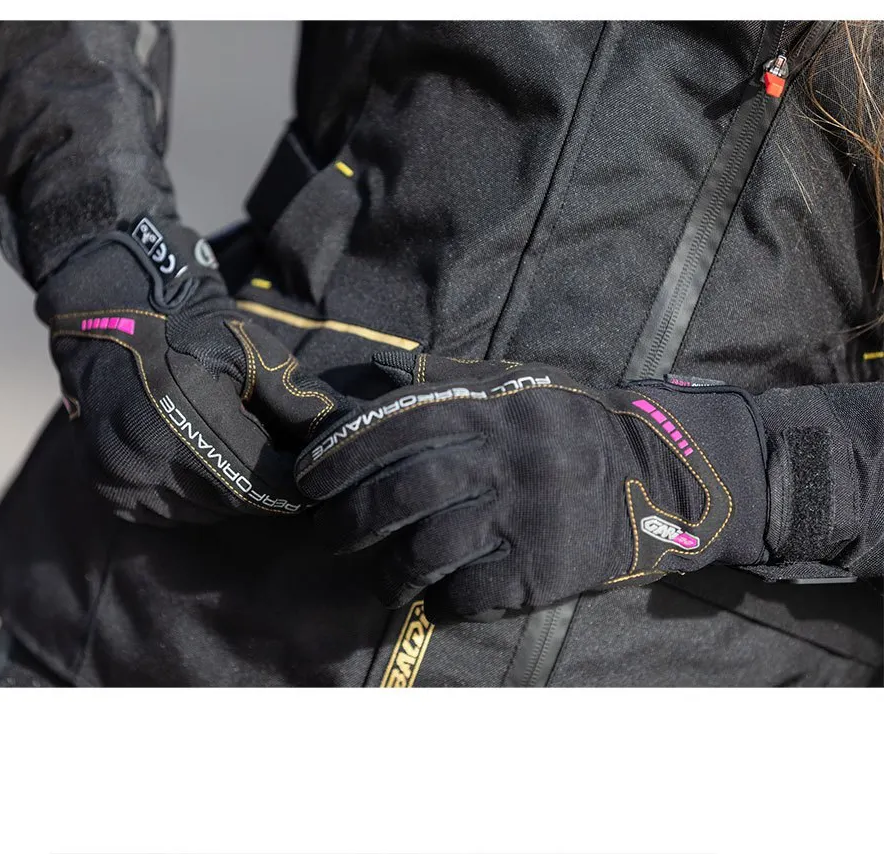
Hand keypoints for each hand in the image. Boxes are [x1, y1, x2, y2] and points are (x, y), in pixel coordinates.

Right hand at [36, 214, 345, 524]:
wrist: (114, 321)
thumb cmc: (193, 333)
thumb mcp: (252, 352)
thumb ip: (298, 401)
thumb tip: (344, 442)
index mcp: (183, 411)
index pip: (260, 482)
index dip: (295, 485)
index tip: (315, 475)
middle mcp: (146, 453)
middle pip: (235, 503)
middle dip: (266, 489)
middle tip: (283, 464)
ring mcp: (123, 476)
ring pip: (206, 513)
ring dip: (231, 495)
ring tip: (237, 453)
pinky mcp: (111, 491)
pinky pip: (174, 514)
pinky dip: (196, 497)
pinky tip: (198, 460)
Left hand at [295, 352, 770, 615]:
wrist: (666, 473)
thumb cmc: (578, 425)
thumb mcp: (523, 384)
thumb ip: (453, 381)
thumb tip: (381, 371)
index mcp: (495, 409)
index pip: (398, 425)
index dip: (342, 452)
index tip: (305, 478)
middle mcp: (507, 458)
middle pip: (406, 489)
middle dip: (352, 517)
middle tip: (327, 534)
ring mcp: (527, 514)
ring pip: (432, 546)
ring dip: (390, 570)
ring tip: (377, 579)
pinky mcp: (547, 567)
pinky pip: (474, 592)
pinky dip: (444, 600)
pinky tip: (438, 598)